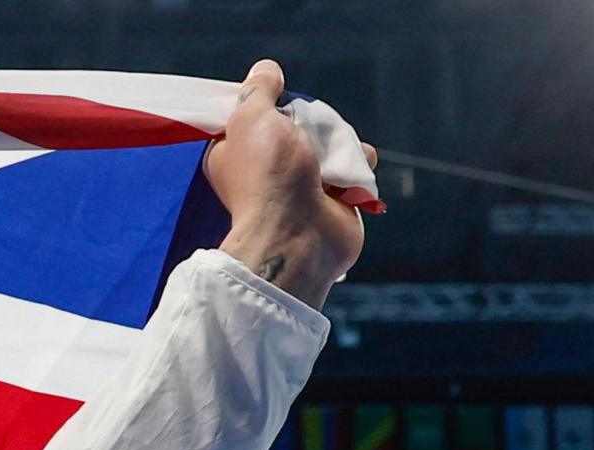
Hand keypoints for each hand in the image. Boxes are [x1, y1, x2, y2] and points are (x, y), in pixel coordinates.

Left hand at [204, 59, 365, 308]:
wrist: (298, 235)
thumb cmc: (268, 177)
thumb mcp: (252, 119)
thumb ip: (259, 91)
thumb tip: (266, 69)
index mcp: (235, 154)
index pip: (258, 116)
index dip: (273, 106)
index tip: (281, 105)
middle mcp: (267, 171)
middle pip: (301, 124)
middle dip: (314, 123)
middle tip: (308, 135)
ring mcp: (302, 186)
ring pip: (332, 142)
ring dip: (340, 143)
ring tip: (332, 158)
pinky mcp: (335, 199)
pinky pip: (354, 166)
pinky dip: (358, 165)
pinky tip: (352, 173)